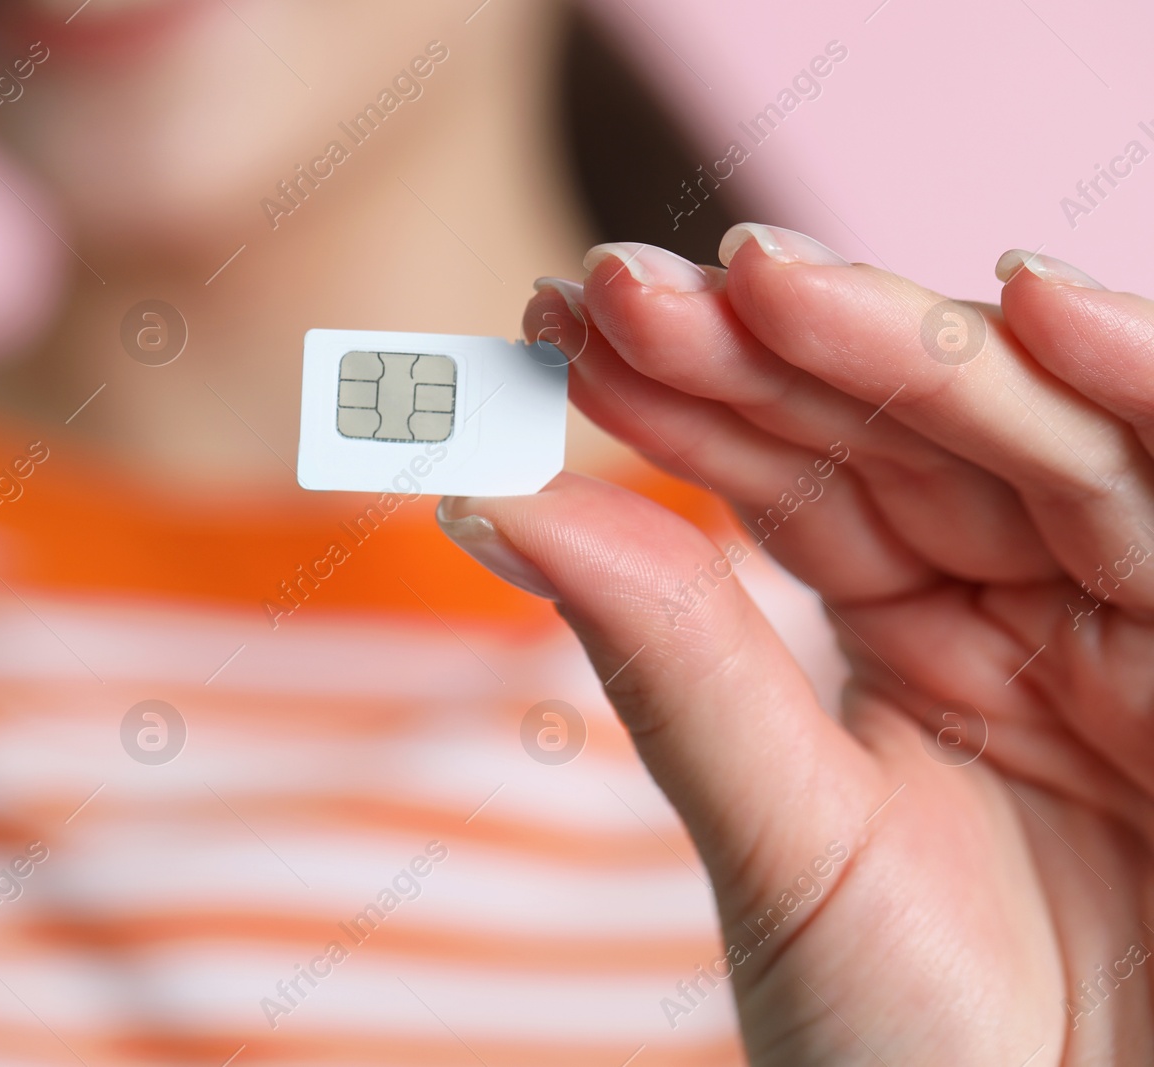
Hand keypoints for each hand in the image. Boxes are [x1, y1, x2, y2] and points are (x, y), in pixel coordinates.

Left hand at [438, 224, 1153, 1063]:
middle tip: (622, 288)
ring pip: (1038, 438)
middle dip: (768, 349)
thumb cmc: (913, 1043)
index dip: (685, 396)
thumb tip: (481, 496)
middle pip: (901, 431)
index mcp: (912, 636)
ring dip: (913, 348)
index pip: (793, 477)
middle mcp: (1023, 602)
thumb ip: (674, 667)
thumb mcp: (790, 847)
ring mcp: (1136, 618)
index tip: (553, 322)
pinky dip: (1133, 388)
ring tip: (765, 278)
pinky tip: (1034, 308)